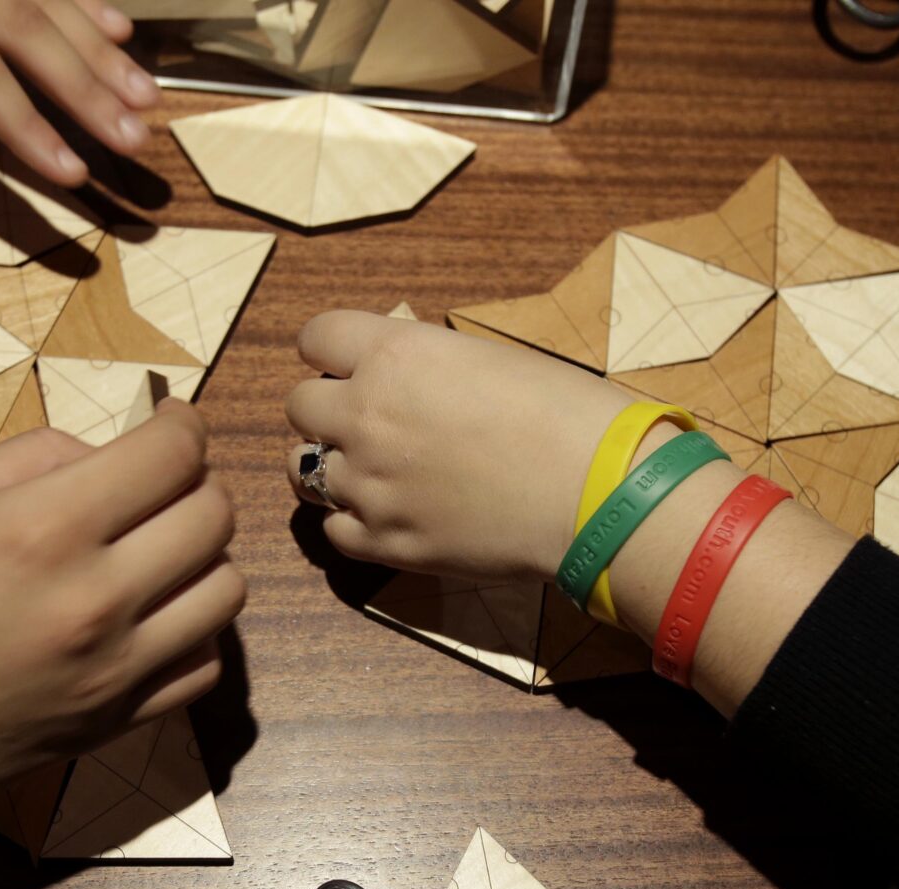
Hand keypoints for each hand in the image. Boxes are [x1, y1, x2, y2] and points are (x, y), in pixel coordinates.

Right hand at [0, 403, 241, 824]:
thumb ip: (33, 459)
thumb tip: (106, 453)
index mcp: (41, 530)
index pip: (171, 457)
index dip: (181, 425)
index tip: (171, 422)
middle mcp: (94, 601)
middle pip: (214, 517)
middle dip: (196, 482)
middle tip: (161, 482)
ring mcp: (114, 671)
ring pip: (227, 590)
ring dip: (205, 555)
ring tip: (160, 548)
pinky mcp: (117, 723)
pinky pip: (206, 663)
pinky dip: (195, 628)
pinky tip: (153, 614)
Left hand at [284, 311, 636, 581]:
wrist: (598, 492)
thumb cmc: (567, 413)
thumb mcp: (488, 359)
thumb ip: (427, 367)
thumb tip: (405, 379)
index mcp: (395, 355)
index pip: (315, 337)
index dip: (330, 352)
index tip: (348, 364)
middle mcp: (367, 416)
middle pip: (300, 406)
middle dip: (328, 409)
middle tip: (366, 421)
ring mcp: (370, 485)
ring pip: (303, 471)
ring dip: (330, 466)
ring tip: (369, 470)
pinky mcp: (385, 542)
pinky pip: (334, 529)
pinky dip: (353, 521)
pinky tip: (388, 514)